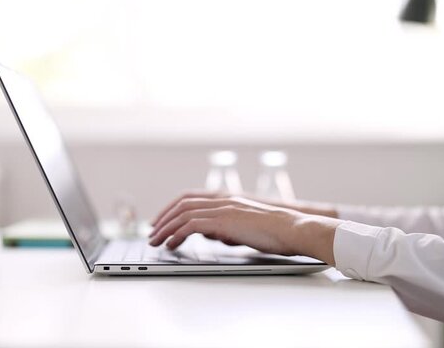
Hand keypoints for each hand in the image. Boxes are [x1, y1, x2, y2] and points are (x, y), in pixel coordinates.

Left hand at [149, 195, 339, 264]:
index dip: (172, 209)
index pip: (190, 199)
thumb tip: (209, 233)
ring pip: (183, 214)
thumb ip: (225, 227)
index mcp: (226, 200)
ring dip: (166, 228)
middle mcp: (221, 200)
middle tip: (152, 232)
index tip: (161, 221)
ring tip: (155, 241)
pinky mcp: (224, 221)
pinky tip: (172, 244)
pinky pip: (192, 225)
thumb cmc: (274, 232)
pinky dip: (178, 234)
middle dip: (163, 218)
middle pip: (182, 204)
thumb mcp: (244, 227)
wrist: (292, 229)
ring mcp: (222, 209)